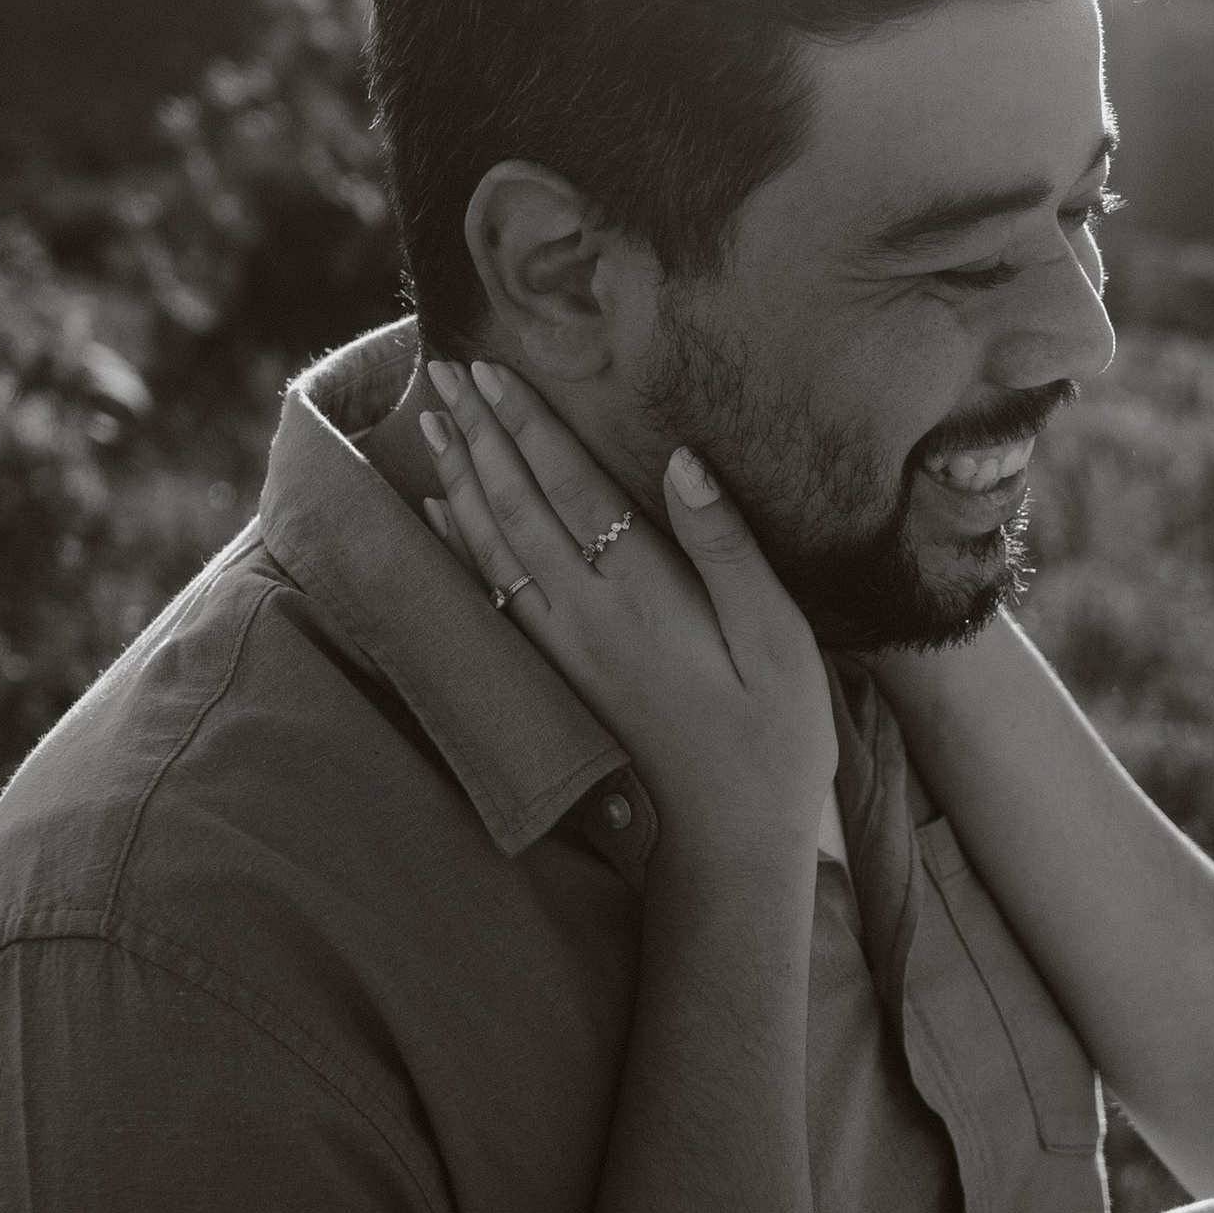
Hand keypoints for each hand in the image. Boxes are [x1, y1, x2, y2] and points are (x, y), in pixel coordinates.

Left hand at [418, 358, 836, 865]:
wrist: (731, 843)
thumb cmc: (775, 738)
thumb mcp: (779, 639)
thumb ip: (729, 548)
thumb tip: (684, 462)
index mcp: (644, 598)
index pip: (572, 490)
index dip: (531, 426)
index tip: (494, 369)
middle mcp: (588, 618)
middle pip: (518, 507)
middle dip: (482, 435)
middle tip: (445, 369)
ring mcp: (565, 650)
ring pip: (494, 547)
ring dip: (462, 479)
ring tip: (434, 420)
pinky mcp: (560, 676)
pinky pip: (493, 596)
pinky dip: (460, 549)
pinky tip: (439, 516)